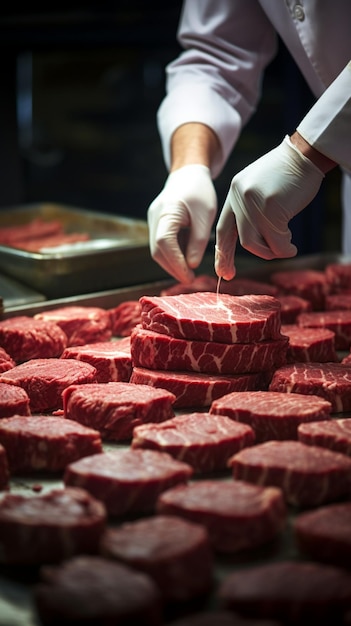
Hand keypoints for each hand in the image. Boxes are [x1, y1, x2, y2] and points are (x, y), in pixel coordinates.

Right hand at [148, 164, 216, 282]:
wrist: (188, 173)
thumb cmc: (199, 192)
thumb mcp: (206, 217)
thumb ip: (198, 242)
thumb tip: (192, 266)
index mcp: (167, 212)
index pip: (164, 243)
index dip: (176, 263)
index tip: (189, 276)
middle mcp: (154, 217)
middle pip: (157, 250)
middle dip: (173, 268)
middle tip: (190, 279)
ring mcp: (153, 221)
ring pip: (157, 250)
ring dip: (172, 263)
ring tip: (189, 272)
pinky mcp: (156, 223)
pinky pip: (160, 244)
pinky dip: (172, 254)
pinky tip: (185, 259)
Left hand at [215, 135, 323, 279]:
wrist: (304, 155)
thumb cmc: (287, 174)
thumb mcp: (258, 186)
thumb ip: (249, 208)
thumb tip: (253, 239)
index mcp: (235, 192)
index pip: (223, 228)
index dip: (222, 251)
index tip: (222, 270)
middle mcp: (240, 197)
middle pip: (239, 239)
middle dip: (235, 259)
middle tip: (233, 275)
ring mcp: (254, 203)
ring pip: (254, 243)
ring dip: (271, 251)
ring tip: (284, 248)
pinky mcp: (271, 208)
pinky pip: (276, 241)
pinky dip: (285, 249)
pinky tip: (292, 247)